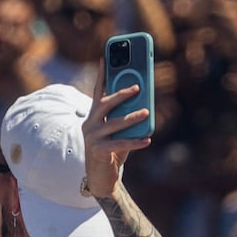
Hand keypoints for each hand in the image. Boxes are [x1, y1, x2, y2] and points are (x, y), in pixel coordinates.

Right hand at [80, 66, 151, 197]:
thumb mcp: (119, 133)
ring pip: (114, 123)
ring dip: (132, 117)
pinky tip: (147, 139)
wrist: (101, 178)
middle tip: (137, 87)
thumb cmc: (112, 152)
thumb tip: (146, 108)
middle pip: (105, 104)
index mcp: (93, 117)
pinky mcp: (98, 151)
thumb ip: (126, 120)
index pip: (97, 92)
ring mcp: (92, 138)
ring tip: (147, 112)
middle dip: (121, 94)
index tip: (105, 58)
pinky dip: (135, 141)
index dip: (101, 75)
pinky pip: (120, 143)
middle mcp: (89, 124)